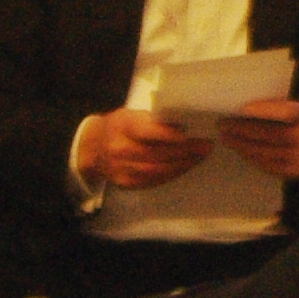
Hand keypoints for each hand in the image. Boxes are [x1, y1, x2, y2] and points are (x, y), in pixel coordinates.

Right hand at [82, 108, 214, 190]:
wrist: (93, 148)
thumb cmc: (120, 127)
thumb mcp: (132, 114)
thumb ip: (154, 120)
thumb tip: (186, 125)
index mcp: (122, 126)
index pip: (145, 131)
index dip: (166, 135)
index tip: (186, 135)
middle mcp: (119, 149)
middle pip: (155, 154)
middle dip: (184, 152)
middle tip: (205, 146)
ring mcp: (121, 169)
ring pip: (157, 170)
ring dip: (183, 164)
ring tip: (200, 156)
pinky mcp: (126, 183)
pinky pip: (153, 180)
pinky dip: (173, 173)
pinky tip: (186, 166)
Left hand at [221, 98, 298, 183]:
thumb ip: (280, 110)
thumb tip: (246, 110)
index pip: (287, 112)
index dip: (266, 110)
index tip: (243, 108)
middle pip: (272, 134)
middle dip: (244, 129)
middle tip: (223, 125)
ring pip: (266, 151)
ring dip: (243, 145)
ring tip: (227, 138)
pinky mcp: (295, 172)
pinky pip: (268, 165)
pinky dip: (251, 157)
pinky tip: (241, 151)